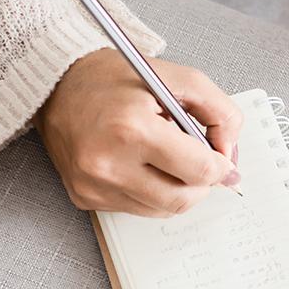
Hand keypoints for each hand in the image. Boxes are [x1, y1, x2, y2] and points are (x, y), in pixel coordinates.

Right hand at [35, 49, 242, 216]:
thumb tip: (230, 154)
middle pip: (182, 199)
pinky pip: (137, 209)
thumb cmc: (117, 79)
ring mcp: (93, 185)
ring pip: (162, 209)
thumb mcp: (180, 79)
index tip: (222, 159)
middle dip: (202, 184)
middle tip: (201, 162)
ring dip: (179, 189)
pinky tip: (145, 165)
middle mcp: (108, 163)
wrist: (58, 85)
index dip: (221, 167)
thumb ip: (220, 112)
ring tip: (170, 158)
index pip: (199, 170)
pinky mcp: (84, 197)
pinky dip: (153, 192)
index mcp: (132, 129)